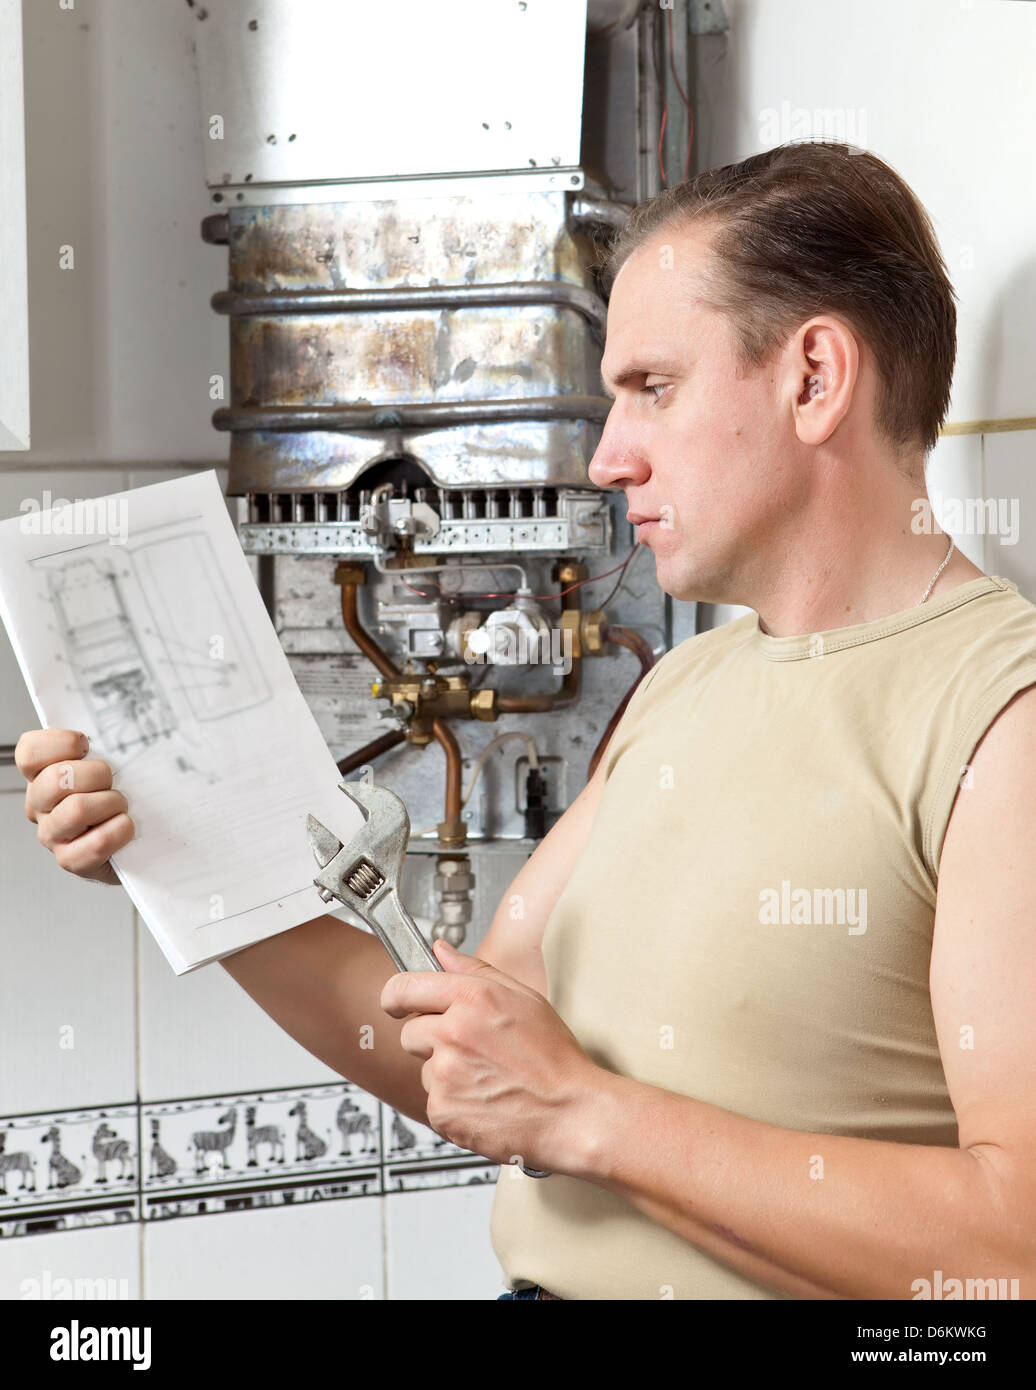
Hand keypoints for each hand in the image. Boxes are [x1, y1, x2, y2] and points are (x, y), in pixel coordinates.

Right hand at [15, 729, 133, 885]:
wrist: (135, 845)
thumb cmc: (119, 800)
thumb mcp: (110, 765)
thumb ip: (104, 745)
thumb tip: (125, 718)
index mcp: (42, 776)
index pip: (30, 751)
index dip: (61, 743)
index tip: (87, 745)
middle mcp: (41, 805)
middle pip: (57, 778)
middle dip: (97, 774)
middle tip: (112, 781)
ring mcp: (53, 835)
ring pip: (77, 809)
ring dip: (111, 803)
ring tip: (120, 806)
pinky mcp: (72, 860)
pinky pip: (97, 842)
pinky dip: (120, 830)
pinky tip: (125, 826)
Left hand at [381, 937, 601, 1175]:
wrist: (572, 1113)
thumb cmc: (554, 1058)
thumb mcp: (523, 998)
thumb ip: (474, 969)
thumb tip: (441, 951)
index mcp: (472, 998)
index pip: (403, 987)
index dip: (396, 996)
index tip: (397, 1003)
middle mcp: (453, 1033)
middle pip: (410, 1032)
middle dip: (431, 1039)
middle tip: (469, 1050)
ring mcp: (445, 1074)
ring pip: (424, 1069)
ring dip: (445, 1073)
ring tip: (486, 1077)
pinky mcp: (442, 1110)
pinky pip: (434, 1101)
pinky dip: (453, 1104)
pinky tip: (484, 1100)